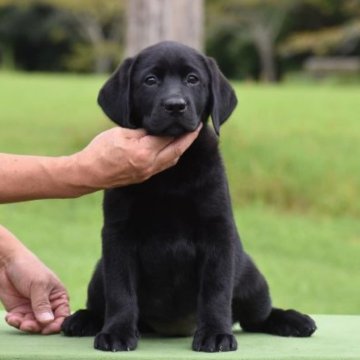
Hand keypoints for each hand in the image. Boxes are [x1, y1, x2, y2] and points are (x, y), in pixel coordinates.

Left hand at [0, 246, 68, 333]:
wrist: (6, 264)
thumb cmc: (29, 269)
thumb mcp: (39, 285)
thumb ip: (43, 305)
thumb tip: (48, 322)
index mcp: (58, 296)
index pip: (63, 315)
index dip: (57, 324)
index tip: (47, 328)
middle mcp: (48, 305)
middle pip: (47, 324)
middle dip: (38, 327)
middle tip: (27, 324)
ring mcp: (34, 309)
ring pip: (33, 326)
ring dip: (25, 325)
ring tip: (17, 320)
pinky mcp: (20, 311)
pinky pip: (20, 322)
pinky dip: (16, 322)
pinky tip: (11, 316)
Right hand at [73, 124, 201, 189]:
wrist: (89, 173)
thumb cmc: (101, 150)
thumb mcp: (121, 133)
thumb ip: (142, 131)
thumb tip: (156, 128)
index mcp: (144, 152)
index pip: (169, 138)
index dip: (182, 130)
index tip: (192, 122)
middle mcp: (149, 165)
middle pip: (176, 151)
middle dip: (189, 140)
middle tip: (197, 128)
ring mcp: (147, 173)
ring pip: (172, 160)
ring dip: (181, 148)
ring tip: (187, 137)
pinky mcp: (144, 176)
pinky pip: (163, 165)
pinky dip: (171, 156)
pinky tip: (172, 149)